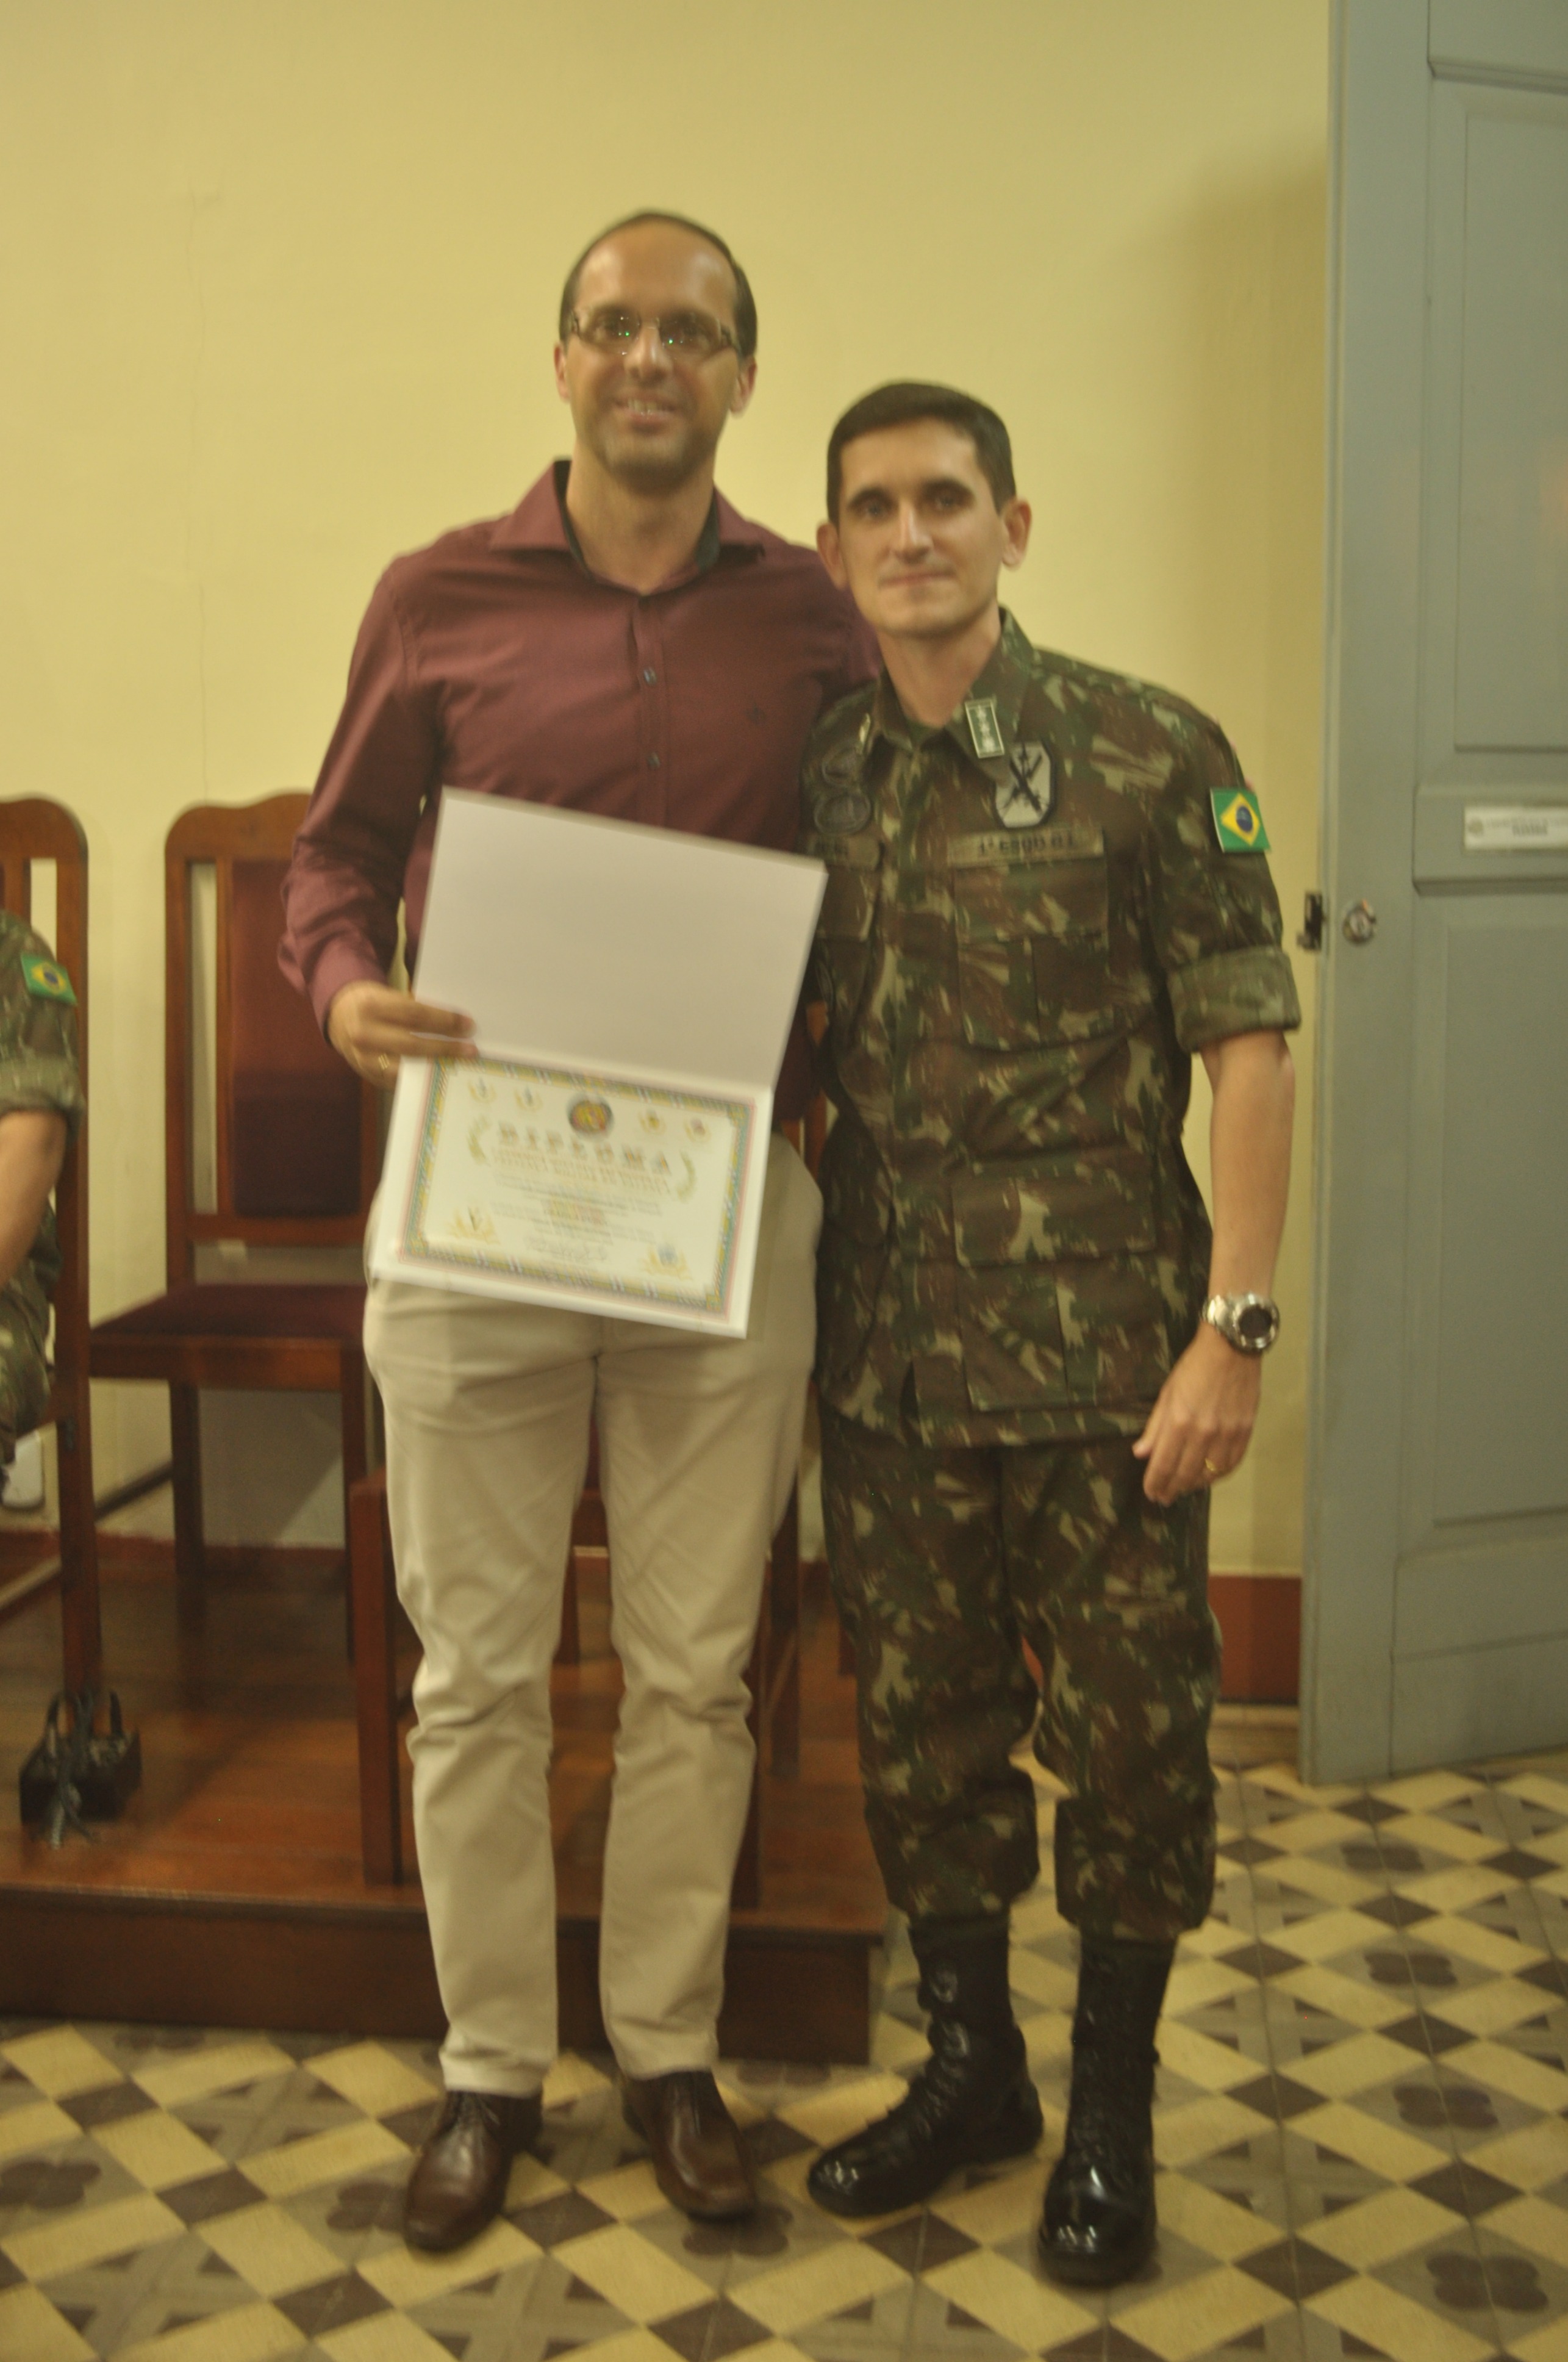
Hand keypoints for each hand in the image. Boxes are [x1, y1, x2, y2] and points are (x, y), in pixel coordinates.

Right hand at [326, 980, 474, 1086]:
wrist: (340, 1016)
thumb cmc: (374, 1003)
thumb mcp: (389, 996)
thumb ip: (414, 1009)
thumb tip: (454, 1024)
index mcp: (372, 1006)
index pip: (415, 1014)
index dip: (444, 1021)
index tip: (468, 1025)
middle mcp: (364, 1034)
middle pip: (412, 1044)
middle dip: (445, 1047)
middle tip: (470, 1049)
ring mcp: (364, 1058)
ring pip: (405, 1067)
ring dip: (435, 1066)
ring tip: (459, 1064)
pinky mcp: (367, 1075)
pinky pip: (399, 1080)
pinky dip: (421, 1078)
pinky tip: (440, 1075)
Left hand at [1132, 1322, 1261, 1503]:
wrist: (1232, 1348)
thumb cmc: (1194, 1367)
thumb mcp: (1167, 1393)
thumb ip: (1155, 1427)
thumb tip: (1142, 1454)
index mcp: (1180, 1422)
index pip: (1164, 1465)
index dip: (1155, 1483)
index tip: (1151, 1493)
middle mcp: (1204, 1433)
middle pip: (1185, 1474)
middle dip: (1172, 1490)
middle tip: (1164, 1497)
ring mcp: (1228, 1434)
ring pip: (1210, 1474)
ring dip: (1194, 1485)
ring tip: (1183, 1488)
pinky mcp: (1245, 1432)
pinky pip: (1231, 1464)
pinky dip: (1218, 1476)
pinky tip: (1208, 1476)